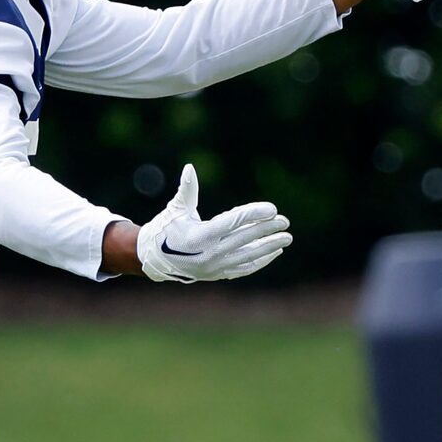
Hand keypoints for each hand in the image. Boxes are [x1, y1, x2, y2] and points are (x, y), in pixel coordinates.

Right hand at [135, 164, 291, 284]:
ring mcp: (214, 267)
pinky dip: (260, 260)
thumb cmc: (166, 228)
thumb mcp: (176, 209)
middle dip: (267, 229)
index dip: (254, 214)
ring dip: (269, 246)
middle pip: (245, 239)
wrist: (154, 259)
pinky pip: (244, 268)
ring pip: (248, 256)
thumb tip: (190, 167)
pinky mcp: (218, 274)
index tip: (272, 209)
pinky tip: (274, 251)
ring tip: (286, 237)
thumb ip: (187, 190)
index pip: (233, 222)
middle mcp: (208, 253)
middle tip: (285, 221)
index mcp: (198, 236)